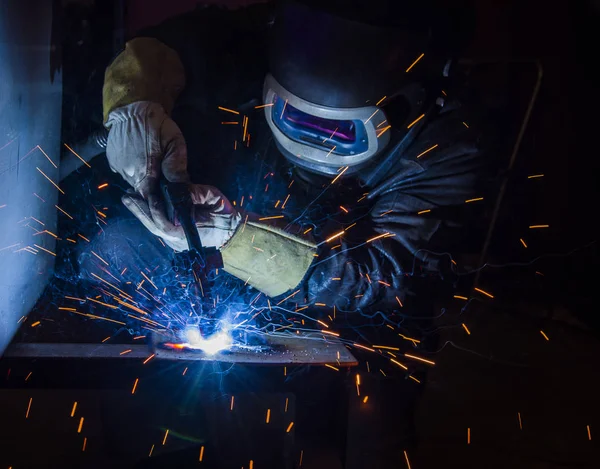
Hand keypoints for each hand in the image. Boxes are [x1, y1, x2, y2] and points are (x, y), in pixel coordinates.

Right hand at [105, 101, 188, 198]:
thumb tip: (181, 189)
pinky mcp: (112, 160)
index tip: (170, 202)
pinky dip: (134, 170)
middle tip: (164, 178)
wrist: (133, 107)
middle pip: (143, 192)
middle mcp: (127, 174)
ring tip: (153, 166)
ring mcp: (117, 167)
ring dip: (144, 178)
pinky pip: (124, 172)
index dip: (161, 204)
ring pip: (134, 182)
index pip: (151, 201)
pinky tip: (141, 159)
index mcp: (144, 173)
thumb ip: (176, 167)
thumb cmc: (157, 125)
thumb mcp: (174, 144)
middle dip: (154, 189)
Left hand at [122, 184, 241, 251]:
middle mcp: (177, 240)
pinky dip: (149, 215)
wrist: (232, 232)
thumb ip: (196, 194)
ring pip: (154, 227)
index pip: (164, 224)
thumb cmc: (224, 214)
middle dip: (140, 211)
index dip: (155, 210)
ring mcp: (175, 240)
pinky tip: (141, 204)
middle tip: (127, 197)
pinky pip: (158, 226)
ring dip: (141, 213)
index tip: (149, 196)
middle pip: (154, 226)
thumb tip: (177, 188)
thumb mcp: (213, 198)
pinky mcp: (174, 237)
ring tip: (129, 199)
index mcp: (187, 233)